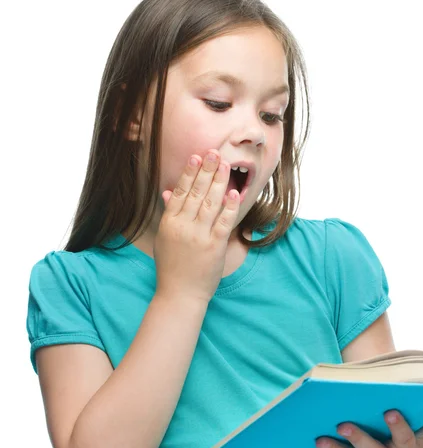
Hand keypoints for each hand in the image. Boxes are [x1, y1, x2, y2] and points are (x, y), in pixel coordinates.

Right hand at [154, 149, 239, 303]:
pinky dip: (229, 207)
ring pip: (210, 203)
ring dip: (219, 182)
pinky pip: (223, 222)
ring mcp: (199, 236)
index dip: (189, 173)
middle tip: (214, 152)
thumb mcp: (164, 239)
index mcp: (170, 223)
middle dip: (206, 171)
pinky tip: (234, 193)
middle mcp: (183, 227)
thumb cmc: (172, 268)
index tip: (196, 157)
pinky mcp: (214, 247)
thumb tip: (168, 192)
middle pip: (196, 193)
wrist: (180, 295)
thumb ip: (169, 214)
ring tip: (225, 165)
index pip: (180, 192)